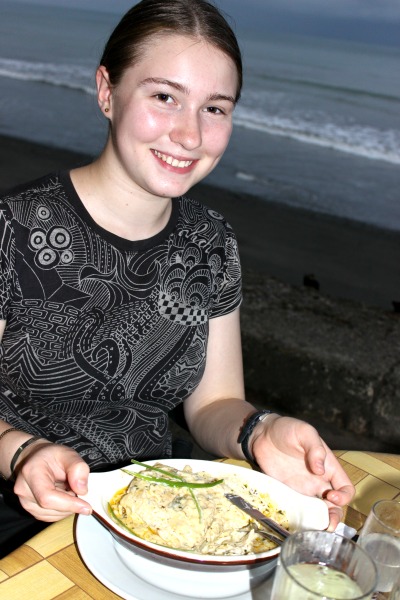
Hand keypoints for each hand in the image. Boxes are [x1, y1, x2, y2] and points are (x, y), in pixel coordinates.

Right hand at [13, 441, 91, 520]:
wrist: (36, 459)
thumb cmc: (51, 456)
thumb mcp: (68, 453)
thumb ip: (78, 467)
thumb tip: (82, 490)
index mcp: (31, 472)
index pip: (47, 497)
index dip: (68, 504)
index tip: (87, 507)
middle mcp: (24, 490)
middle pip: (50, 508)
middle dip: (71, 503)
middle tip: (78, 488)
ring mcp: (25, 502)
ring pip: (52, 515)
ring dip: (67, 507)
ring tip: (69, 489)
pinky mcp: (31, 510)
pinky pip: (50, 517)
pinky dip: (62, 510)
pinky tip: (64, 496)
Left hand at [252, 415, 354, 530]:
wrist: (262, 434)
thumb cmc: (287, 429)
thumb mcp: (304, 432)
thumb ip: (315, 448)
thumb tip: (321, 470)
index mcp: (328, 467)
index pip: (345, 487)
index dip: (344, 496)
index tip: (332, 496)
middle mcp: (318, 481)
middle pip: (335, 506)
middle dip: (334, 517)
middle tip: (327, 523)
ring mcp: (303, 489)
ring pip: (318, 512)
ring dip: (320, 522)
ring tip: (316, 529)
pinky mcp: (288, 494)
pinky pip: (298, 510)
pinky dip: (301, 519)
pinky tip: (298, 525)